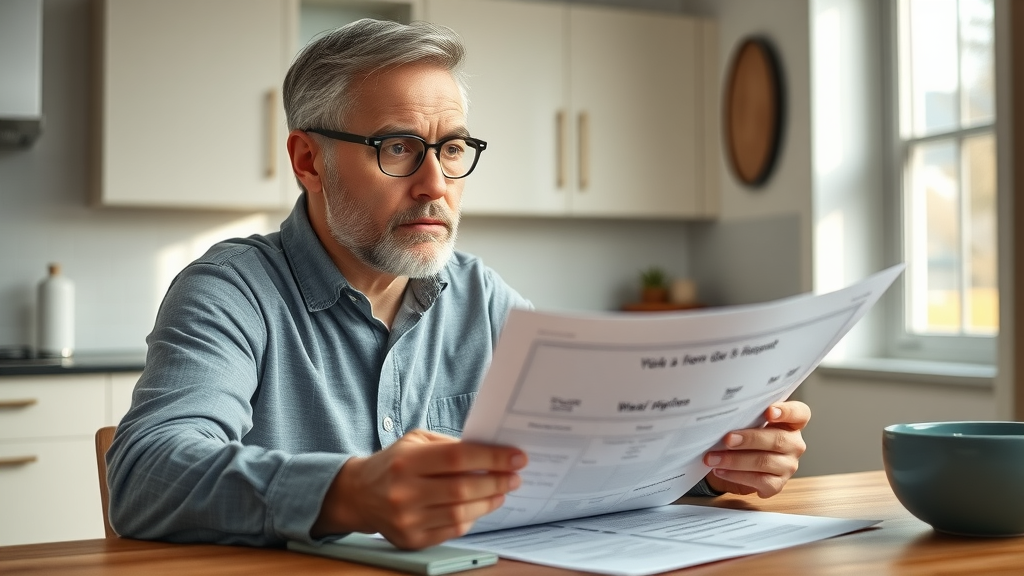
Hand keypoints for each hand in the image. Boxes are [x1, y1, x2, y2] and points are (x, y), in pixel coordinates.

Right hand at [312, 429, 526, 548]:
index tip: (516, 457)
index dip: (492, 457)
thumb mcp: (415, 441)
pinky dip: (472, 518)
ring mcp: (407, 519)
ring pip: (461, 513)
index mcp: (406, 461)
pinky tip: (480, 506)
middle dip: (496, 481)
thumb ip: (450, 445)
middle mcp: (404, 492)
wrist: (359, 494)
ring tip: (501, 491)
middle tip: (515, 476)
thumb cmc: (394, 463)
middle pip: (463, 488)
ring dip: (489, 501)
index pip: (457, 458)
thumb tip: (490, 453)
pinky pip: (453, 530)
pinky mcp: (411, 539)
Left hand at [703, 400, 809, 497]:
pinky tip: (721, 471)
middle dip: (749, 439)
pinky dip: (736, 475)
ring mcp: (788, 466)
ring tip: (713, 458)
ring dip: (735, 460)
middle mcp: (794, 444)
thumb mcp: (748, 422)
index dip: (786, 412)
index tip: (769, 412)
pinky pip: (759, 481)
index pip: (799, 413)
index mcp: (792, 423)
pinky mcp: (777, 484)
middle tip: (727, 439)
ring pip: (764, 462)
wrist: (738, 463)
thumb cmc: (745, 435)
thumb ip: (747, 416)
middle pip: (777, 439)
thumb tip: (725, 415)